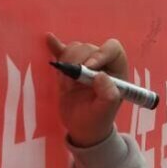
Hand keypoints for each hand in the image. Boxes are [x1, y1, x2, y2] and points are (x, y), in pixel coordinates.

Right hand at [47, 33, 128, 147]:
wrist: (82, 128)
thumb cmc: (97, 119)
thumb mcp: (105, 111)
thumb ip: (108, 95)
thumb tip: (101, 75)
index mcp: (116, 70)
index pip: (112, 49)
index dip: (100, 53)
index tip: (88, 67)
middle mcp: (102, 63)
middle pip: (89, 48)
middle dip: (77, 62)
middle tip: (72, 85)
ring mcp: (84, 63)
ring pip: (75, 49)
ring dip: (66, 64)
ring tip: (66, 85)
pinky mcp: (69, 67)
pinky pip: (63, 51)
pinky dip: (56, 46)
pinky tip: (49, 39)